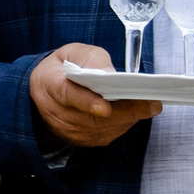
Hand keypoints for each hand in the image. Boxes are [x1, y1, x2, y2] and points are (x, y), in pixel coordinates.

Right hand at [29, 42, 160, 148]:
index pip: (68, 95)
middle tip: (151, 104)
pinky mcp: (78, 140)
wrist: (41, 91)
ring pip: (102, 129)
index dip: (88, 102)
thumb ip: (92, 59)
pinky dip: (122, 125)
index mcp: (50, 84)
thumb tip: (112, 74)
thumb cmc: (61, 68)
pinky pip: (105, 135)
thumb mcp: (73, 52)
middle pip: (92, 119)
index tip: (105, 108)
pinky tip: (133, 113)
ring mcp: (67, 129)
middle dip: (125, 112)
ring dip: (127, 119)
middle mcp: (56, 112)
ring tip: (147, 106)